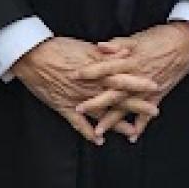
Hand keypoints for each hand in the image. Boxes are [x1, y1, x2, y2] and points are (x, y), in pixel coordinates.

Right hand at [13, 36, 153, 144]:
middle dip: (136, 105)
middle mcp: (90, 85)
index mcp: (96, 69)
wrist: (32, 56)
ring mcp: (77, 97)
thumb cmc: (59, 47)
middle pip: (117, 97)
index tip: (156, 87)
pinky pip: (77, 123)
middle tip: (154, 111)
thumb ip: (106, 52)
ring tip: (132, 130)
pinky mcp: (63, 106)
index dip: (139, 83)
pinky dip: (88, 132)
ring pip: (101, 113)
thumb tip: (123, 52)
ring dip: (117, 122)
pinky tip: (98, 140)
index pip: (123, 78)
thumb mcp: (85, 46)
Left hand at [77, 22, 188, 141]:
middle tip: (79, 109)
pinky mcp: (158, 94)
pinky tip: (132, 136)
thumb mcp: (139, 37)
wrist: (187, 42)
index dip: (90, 71)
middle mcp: (137, 76)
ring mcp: (148, 88)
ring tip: (99, 131)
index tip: (73, 75)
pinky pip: (148, 113)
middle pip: (113, 91)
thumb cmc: (162, 37)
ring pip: (127, 106)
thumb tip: (99, 46)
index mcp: (131, 60)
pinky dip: (141, 125)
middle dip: (96, 102)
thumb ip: (118, 44)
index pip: (106, 67)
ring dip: (113, 119)